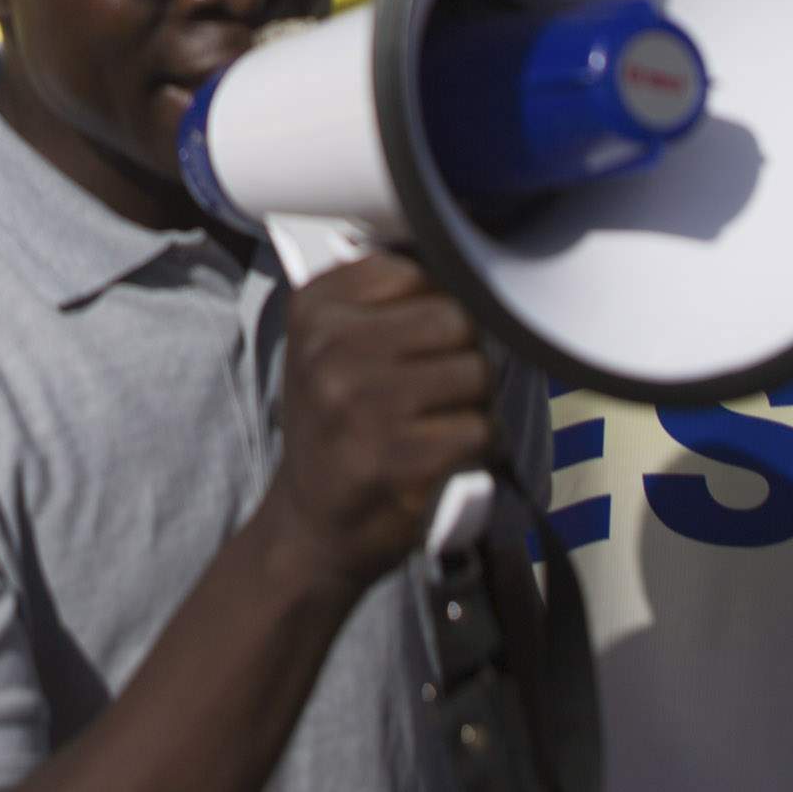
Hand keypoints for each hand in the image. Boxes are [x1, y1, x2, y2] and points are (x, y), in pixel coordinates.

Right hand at [259, 249, 495, 595]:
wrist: (311, 527)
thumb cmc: (336, 430)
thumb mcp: (330, 349)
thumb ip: (382, 302)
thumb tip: (463, 264)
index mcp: (314, 308)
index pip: (418, 272)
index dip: (437, 308)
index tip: (421, 342)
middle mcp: (330, 348)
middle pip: (457, 319)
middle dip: (465, 355)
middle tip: (441, 391)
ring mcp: (361, 403)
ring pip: (477, 373)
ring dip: (477, 404)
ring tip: (443, 424)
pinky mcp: (396, 457)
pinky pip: (481, 429)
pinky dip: (480, 448)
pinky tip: (448, 458)